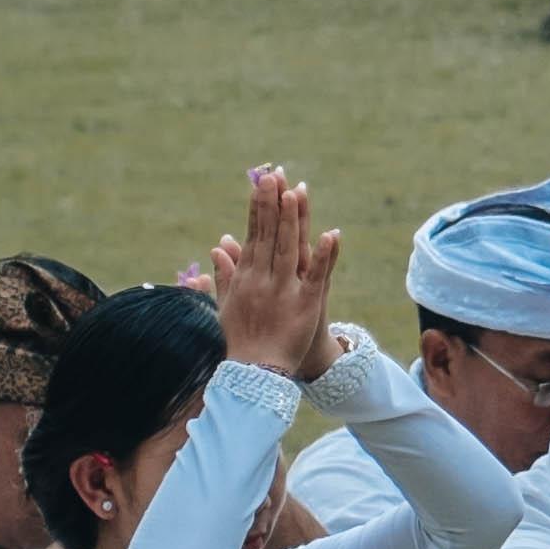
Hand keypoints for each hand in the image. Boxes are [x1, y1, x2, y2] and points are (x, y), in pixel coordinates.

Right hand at [205, 165, 340, 381]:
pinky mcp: (307, 305)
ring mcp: (284, 291)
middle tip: (275, 173)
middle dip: (272, 203)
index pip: (253, 234)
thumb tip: (218, 245)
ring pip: (290, 249)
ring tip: (295, 192)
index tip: (262, 182)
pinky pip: (318, 276)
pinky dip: (324, 255)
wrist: (255, 375)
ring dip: (292, 220)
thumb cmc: (240, 341)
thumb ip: (224, 275)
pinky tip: (330, 233)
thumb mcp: (226, 305)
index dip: (258, 207)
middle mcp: (262, 280)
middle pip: (269, 235)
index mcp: (245, 278)